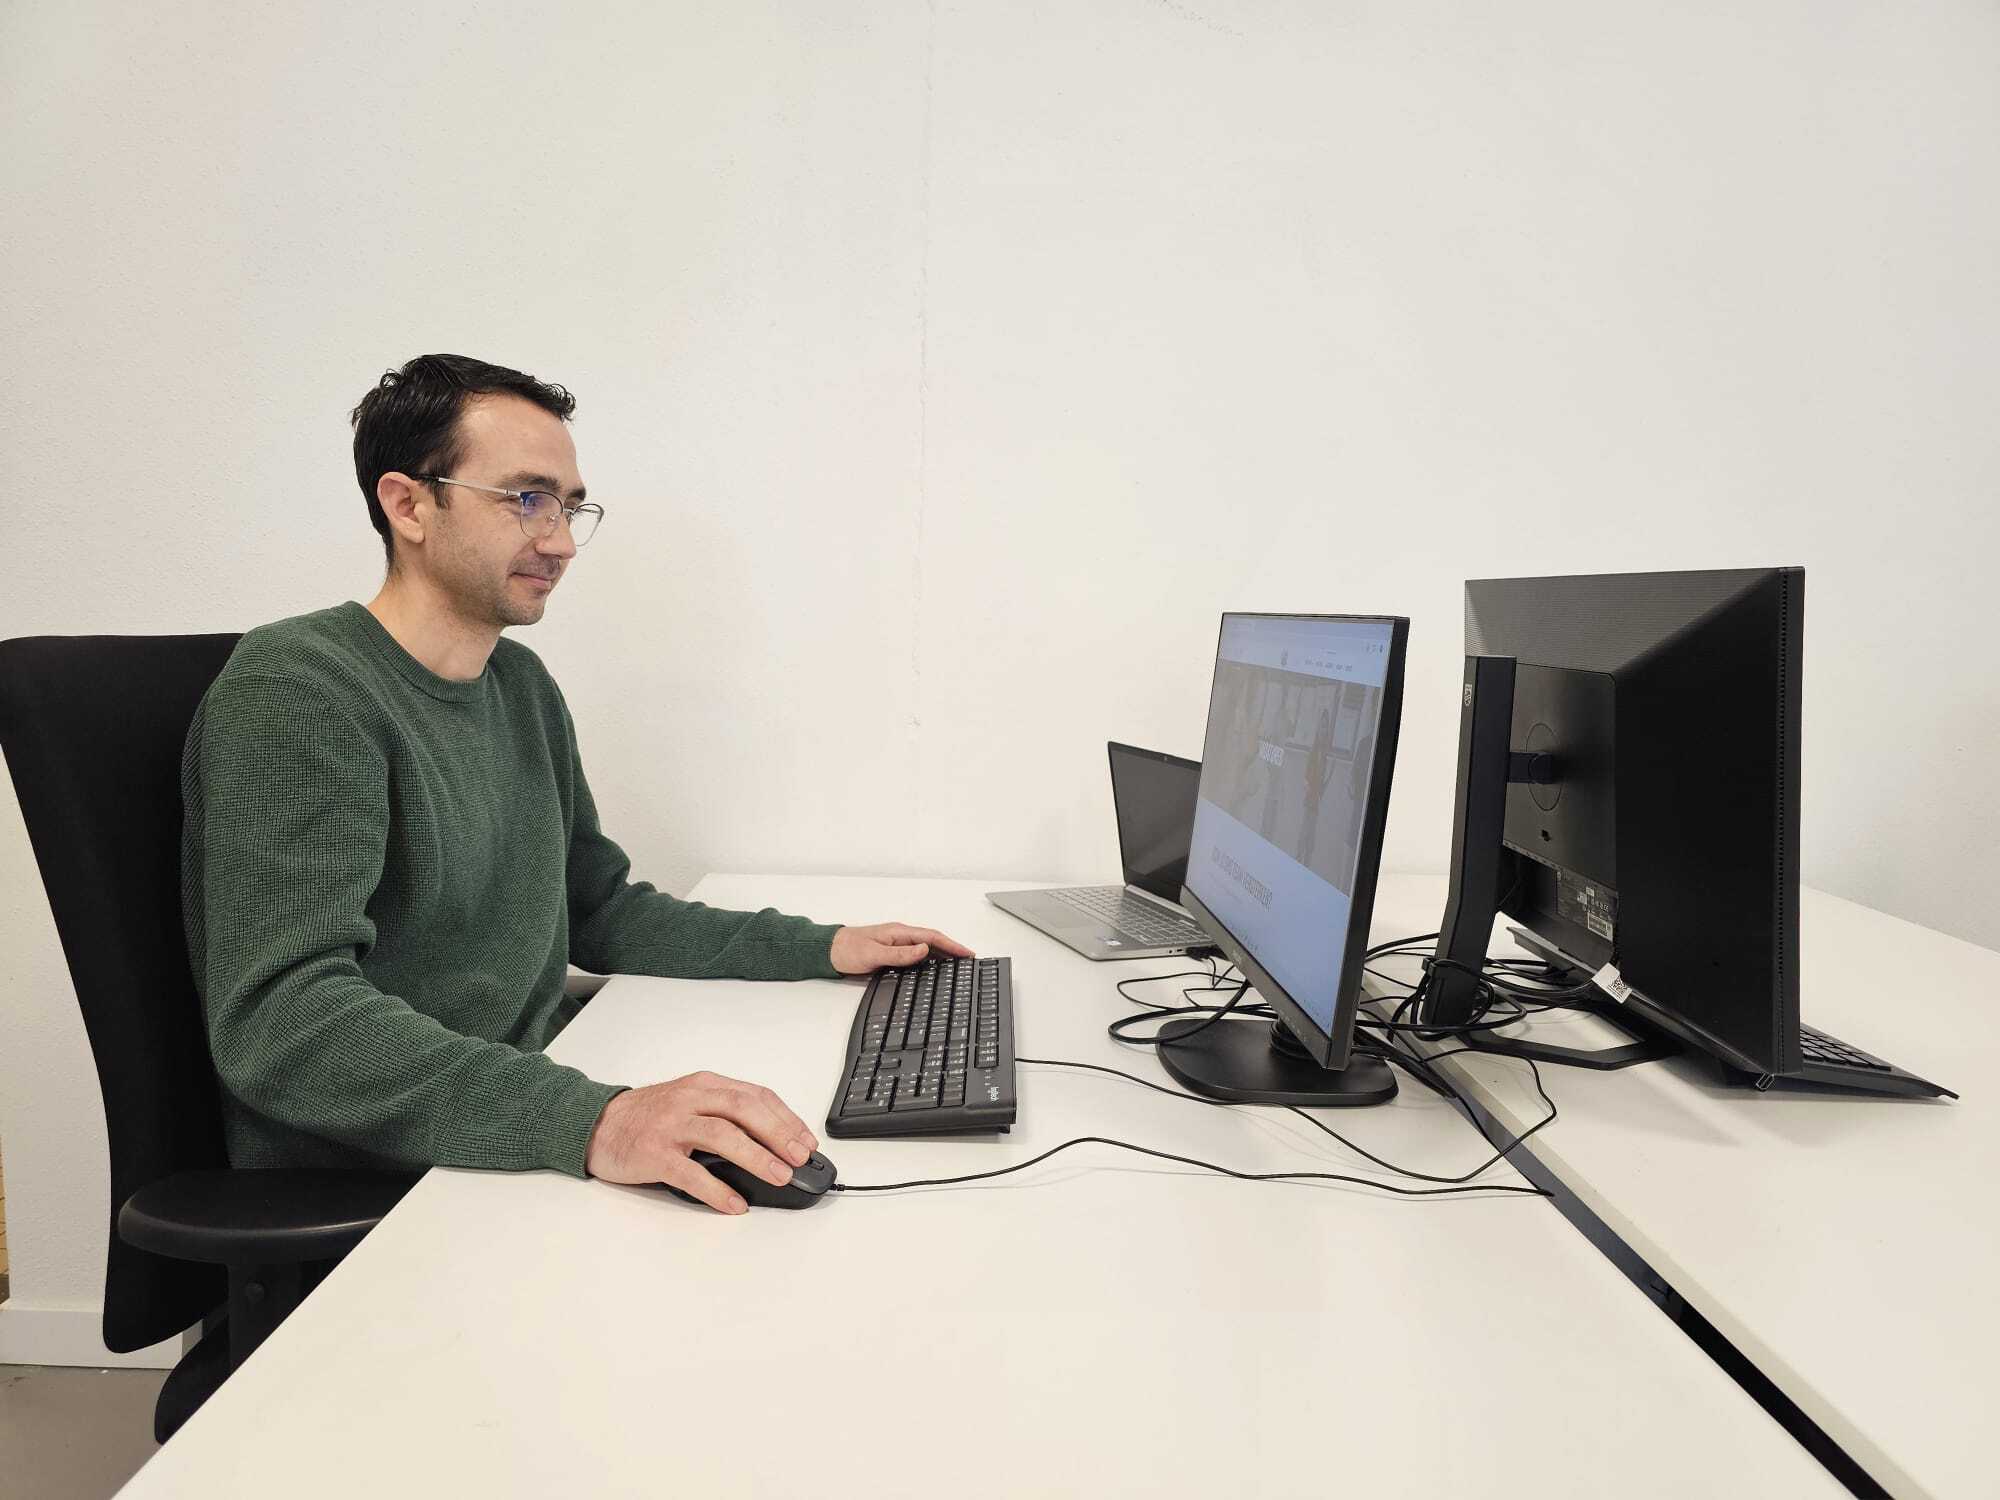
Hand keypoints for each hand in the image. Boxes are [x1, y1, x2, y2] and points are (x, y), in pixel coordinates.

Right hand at [585, 1071, 816, 1214]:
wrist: (597, 1125)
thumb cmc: (649, 1117)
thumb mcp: (691, 1102)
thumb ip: (725, 1115)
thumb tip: (773, 1144)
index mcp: (705, 1086)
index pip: (756, 1096)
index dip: (786, 1118)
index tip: (807, 1141)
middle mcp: (690, 1100)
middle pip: (743, 1110)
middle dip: (778, 1133)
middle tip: (800, 1157)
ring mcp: (671, 1126)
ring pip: (721, 1135)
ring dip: (755, 1156)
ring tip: (779, 1176)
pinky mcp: (653, 1153)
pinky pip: (690, 1173)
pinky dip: (716, 1189)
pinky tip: (734, 1202)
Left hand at [829, 922, 974, 974]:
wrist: (828, 951)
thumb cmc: (847, 950)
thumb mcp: (874, 954)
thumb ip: (900, 953)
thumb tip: (924, 949)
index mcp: (899, 932)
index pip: (932, 937)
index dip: (952, 945)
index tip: (967, 953)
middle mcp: (900, 935)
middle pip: (933, 941)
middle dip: (952, 949)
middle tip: (969, 959)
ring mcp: (896, 943)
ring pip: (925, 947)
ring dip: (942, 954)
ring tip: (958, 963)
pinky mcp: (891, 951)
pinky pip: (916, 953)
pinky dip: (929, 958)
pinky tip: (933, 966)